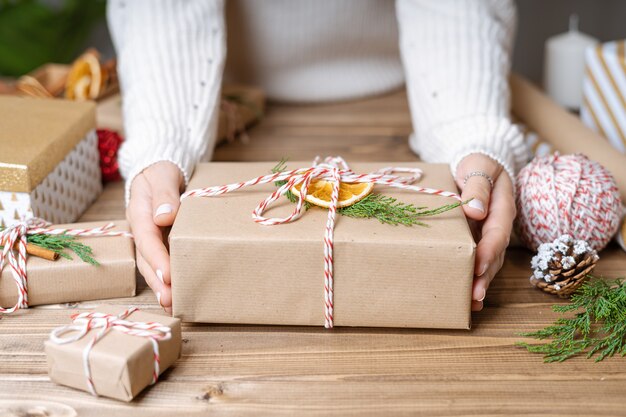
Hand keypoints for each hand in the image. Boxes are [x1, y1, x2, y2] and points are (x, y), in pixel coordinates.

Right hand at [126, 161, 183, 313]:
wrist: (161, 170)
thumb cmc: (162, 171)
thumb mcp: (163, 174)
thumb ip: (164, 193)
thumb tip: (164, 216)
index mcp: (139, 212)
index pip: (146, 238)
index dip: (156, 257)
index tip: (167, 275)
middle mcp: (142, 229)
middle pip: (145, 258)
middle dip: (156, 281)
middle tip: (170, 299)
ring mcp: (150, 238)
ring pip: (151, 265)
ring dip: (161, 286)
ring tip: (172, 304)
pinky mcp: (160, 243)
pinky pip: (162, 262)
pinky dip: (168, 279)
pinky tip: (178, 295)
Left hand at [455, 153, 514, 311]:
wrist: (476, 162)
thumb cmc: (477, 163)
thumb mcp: (478, 166)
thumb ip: (478, 186)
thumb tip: (475, 210)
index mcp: (502, 207)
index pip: (497, 233)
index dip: (488, 251)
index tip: (476, 266)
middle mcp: (499, 224)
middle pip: (495, 254)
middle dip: (485, 276)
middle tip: (474, 296)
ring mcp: (489, 234)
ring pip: (489, 262)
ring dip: (481, 282)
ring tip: (470, 303)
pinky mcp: (478, 239)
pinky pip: (478, 260)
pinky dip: (474, 277)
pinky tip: (466, 298)